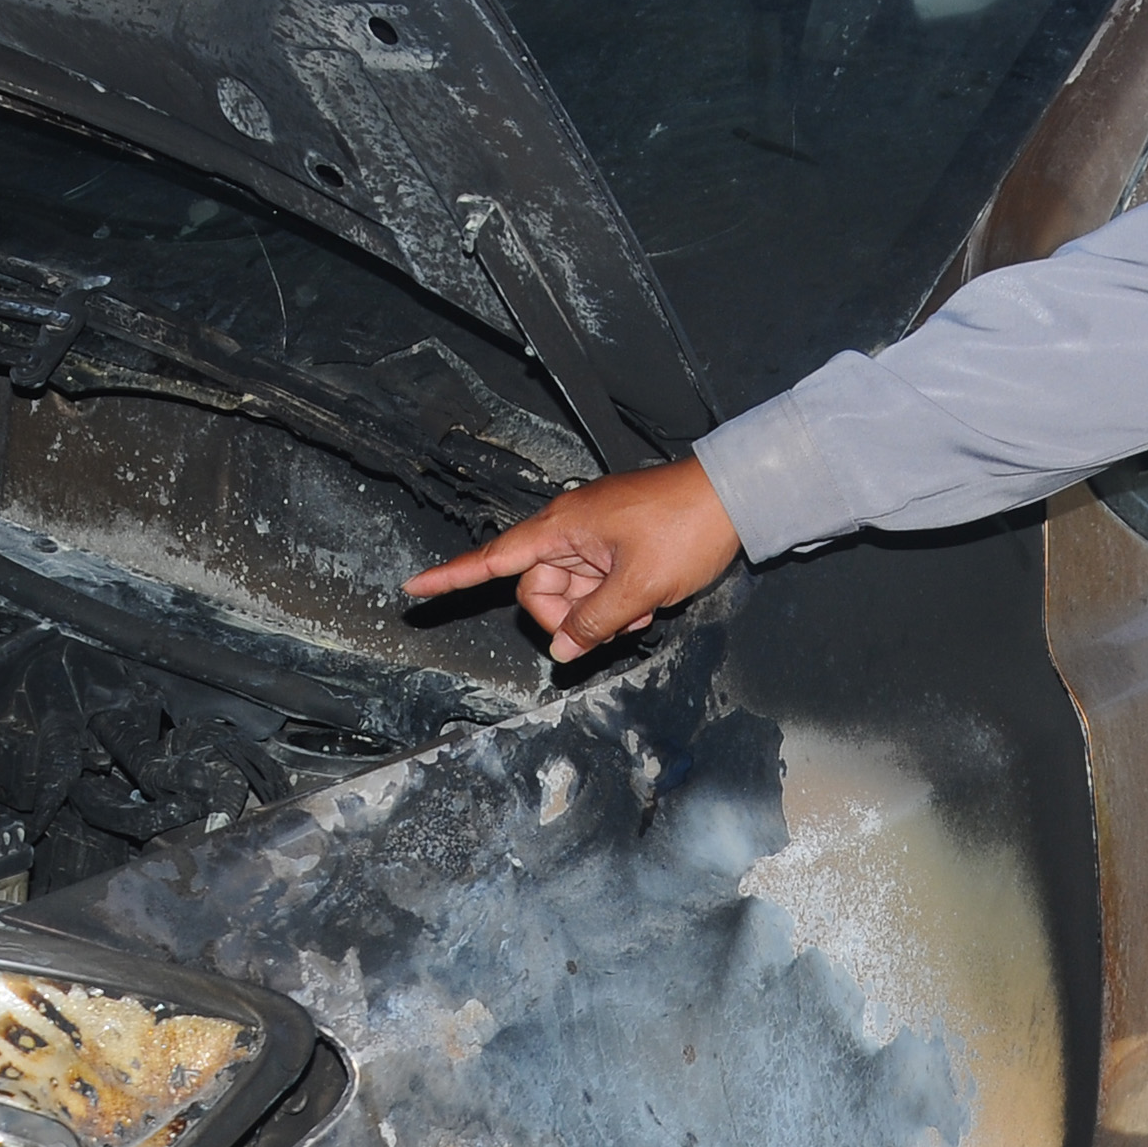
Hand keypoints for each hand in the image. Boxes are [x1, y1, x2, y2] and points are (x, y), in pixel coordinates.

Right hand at [403, 460, 740, 661]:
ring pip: (572, 594)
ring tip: (641, 607)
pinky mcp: (615, 545)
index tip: (413, 587)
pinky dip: (617, 602)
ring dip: (600, 613)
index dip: (451, 578)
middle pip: (538, 590)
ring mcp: (593, 538)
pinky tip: (648, 601)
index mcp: (561, 528)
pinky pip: (598, 586)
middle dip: (568, 617)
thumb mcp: (639, 586)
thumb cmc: (685, 526)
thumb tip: (562, 649)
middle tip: (612, 623)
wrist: (734, 497)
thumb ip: (594, 623)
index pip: (493, 559)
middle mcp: (568, 530)